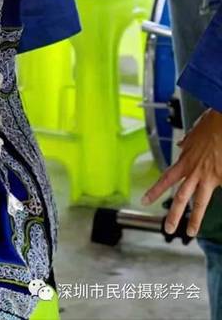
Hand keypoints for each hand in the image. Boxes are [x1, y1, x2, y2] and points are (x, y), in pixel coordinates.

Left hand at [141, 108, 221, 236]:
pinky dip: (220, 188)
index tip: (145, 200)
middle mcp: (195, 172)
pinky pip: (221, 188)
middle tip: (167, 228)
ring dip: (195, 219)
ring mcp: (210, 177)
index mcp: (186, 161)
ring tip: (190, 233)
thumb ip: (187, 143)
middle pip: (180, 196)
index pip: (166, 178)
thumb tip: (180, 146)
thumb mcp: (194, 133)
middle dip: (173, 214)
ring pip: (200, 202)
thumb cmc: (212, 125)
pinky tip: (219, 188)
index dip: (155, 190)